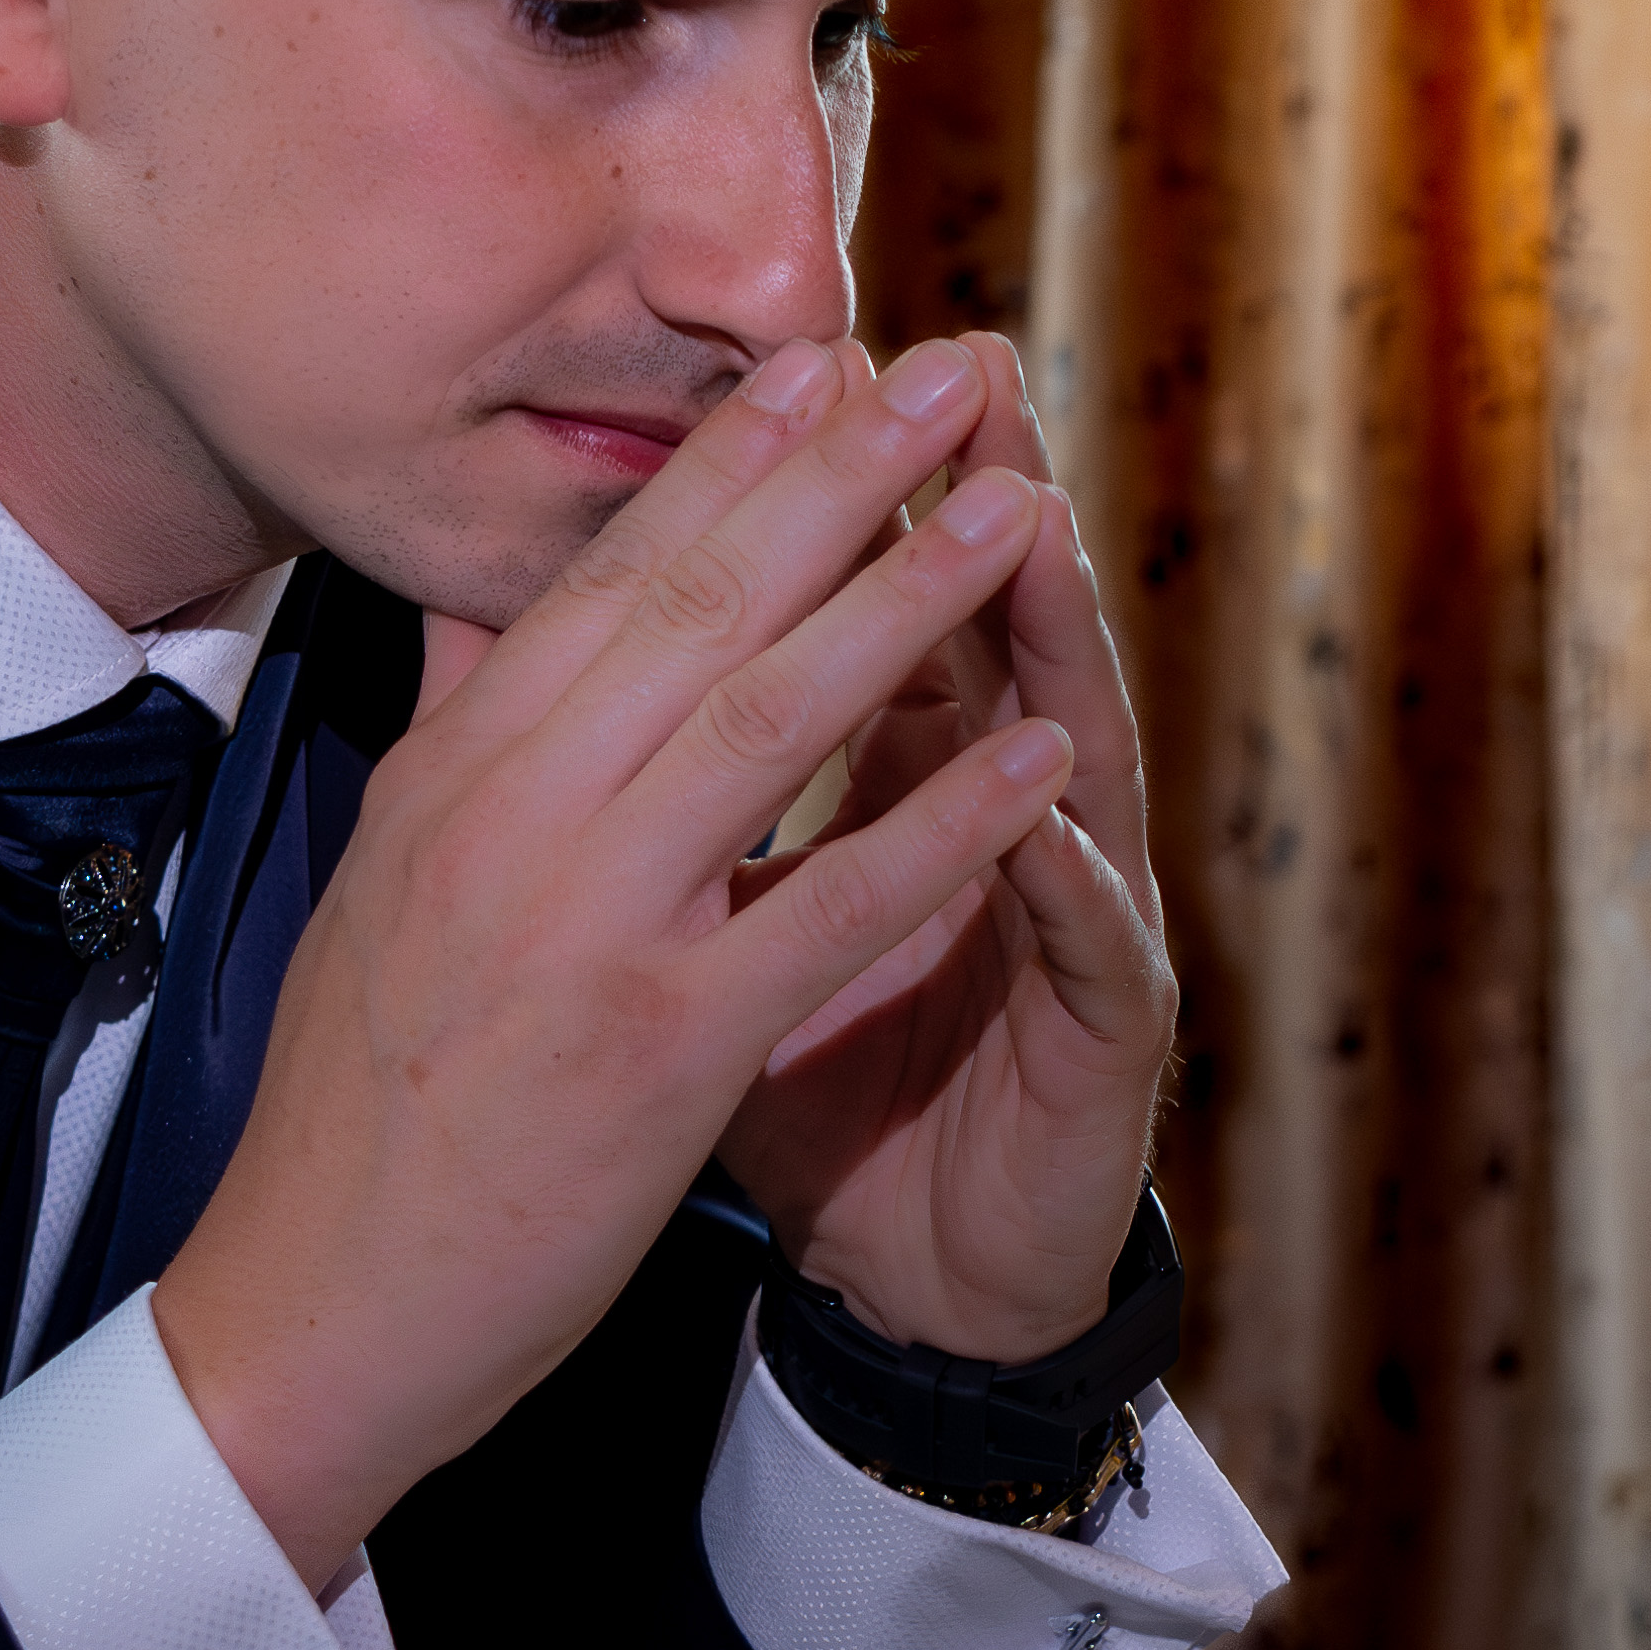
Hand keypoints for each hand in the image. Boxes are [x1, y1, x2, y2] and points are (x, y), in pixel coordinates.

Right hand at [151, 335, 1106, 1590]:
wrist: (305, 1311)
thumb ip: (452, 737)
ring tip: (1019, 512)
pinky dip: (939, 827)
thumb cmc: (358, 1111)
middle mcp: (510, 821)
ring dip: (909, 602)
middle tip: (952, 373)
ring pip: (768, 721)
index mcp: (453, 777)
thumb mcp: (385, 884)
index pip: (608, 579)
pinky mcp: (655, 1049)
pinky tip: (1032, 758)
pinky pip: (824, 910)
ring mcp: (583, 928)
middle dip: (840, 478)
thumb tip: (477, 605)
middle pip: (698, 607)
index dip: (727, 462)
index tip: (826, 361)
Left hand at [712, 333, 1169, 1363]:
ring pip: (1072, 748)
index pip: (877, 608)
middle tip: (954, 368)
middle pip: (992, 636)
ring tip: (1024, 519)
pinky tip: (1047, 792)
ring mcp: (1073, 922)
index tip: (797, 364)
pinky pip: (1089, 937)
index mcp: (915, 782)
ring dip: (1046, 638)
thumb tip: (542, 656)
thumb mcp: (715, 923)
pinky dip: (1063, 865)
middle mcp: (1013, 823)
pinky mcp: (1107, 1035)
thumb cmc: (820, 1088)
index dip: (843, 500)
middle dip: (966, 504)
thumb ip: (670, 784)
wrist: (921, 1285)